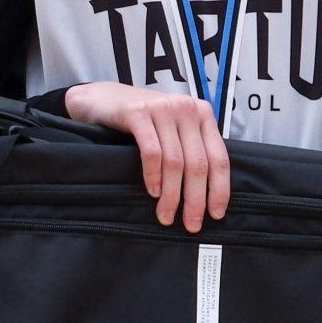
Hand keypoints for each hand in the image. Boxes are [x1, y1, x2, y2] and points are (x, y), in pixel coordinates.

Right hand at [64, 82, 228, 233]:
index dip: (220, 189)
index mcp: (202, 113)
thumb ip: (191, 148)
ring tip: (166, 215)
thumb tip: (205, 193)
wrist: (102, 98)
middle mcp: (186, 109)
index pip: (219, 157)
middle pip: (198, 163)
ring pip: (175, 162)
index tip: (216, 214)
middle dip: (195, 199)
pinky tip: (153, 192)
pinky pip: (152, 152)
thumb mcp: (173, 128)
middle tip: (191, 224)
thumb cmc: (141, 119)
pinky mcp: (138, 113)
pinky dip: (154, 176)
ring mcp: (163, 109)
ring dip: (172, 195)